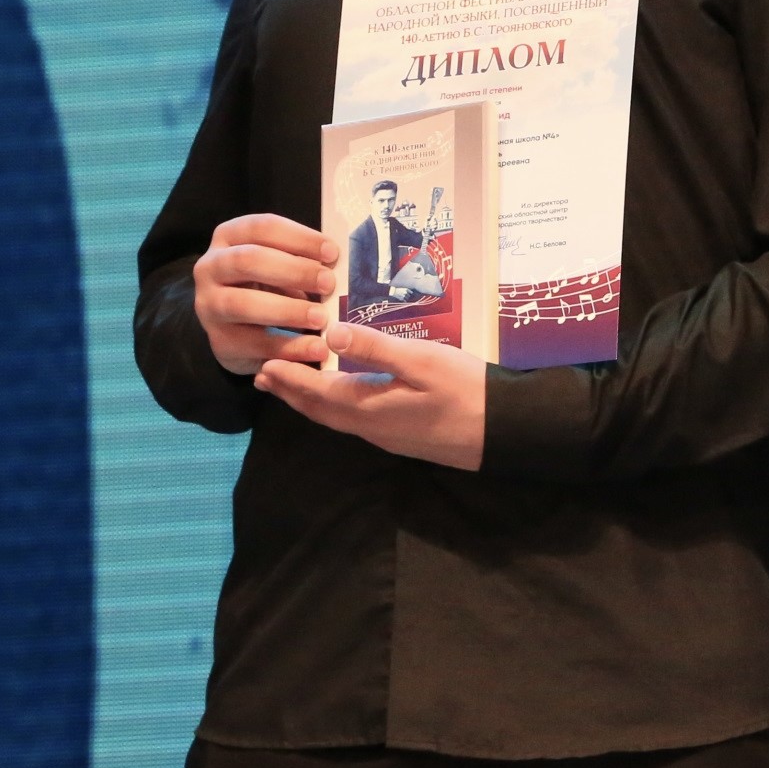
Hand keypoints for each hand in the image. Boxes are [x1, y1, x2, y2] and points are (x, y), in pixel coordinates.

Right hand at [193, 214, 334, 375]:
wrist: (238, 326)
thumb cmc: (268, 283)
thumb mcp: (282, 263)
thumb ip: (304, 259)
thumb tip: (337, 264)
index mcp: (229, 236)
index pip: (261, 227)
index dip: (298, 238)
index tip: (332, 253)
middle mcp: (210, 267)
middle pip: (249, 260)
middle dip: (293, 271)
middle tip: (328, 283)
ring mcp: (209, 305)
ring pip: (244, 304)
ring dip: (288, 311)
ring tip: (322, 319)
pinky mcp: (219, 341)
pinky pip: (254, 344)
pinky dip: (289, 347)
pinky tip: (316, 348)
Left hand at [252, 322, 487, 469]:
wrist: (504, 431)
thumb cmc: (465, 391)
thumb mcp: (422, 361)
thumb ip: (375, 348)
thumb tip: (330, 332)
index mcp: (369, 408)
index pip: (316, 393)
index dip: (289, 379)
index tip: (263, 364)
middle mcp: (370, 427)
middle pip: (320, 411)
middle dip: (291, 393)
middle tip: (263, 377)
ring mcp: (387, 435)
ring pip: (336, 418)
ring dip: (310, 401)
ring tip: (291, 386)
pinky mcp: (402, 435)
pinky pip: (353, 420)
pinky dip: (333, 405)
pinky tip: (340, 395)